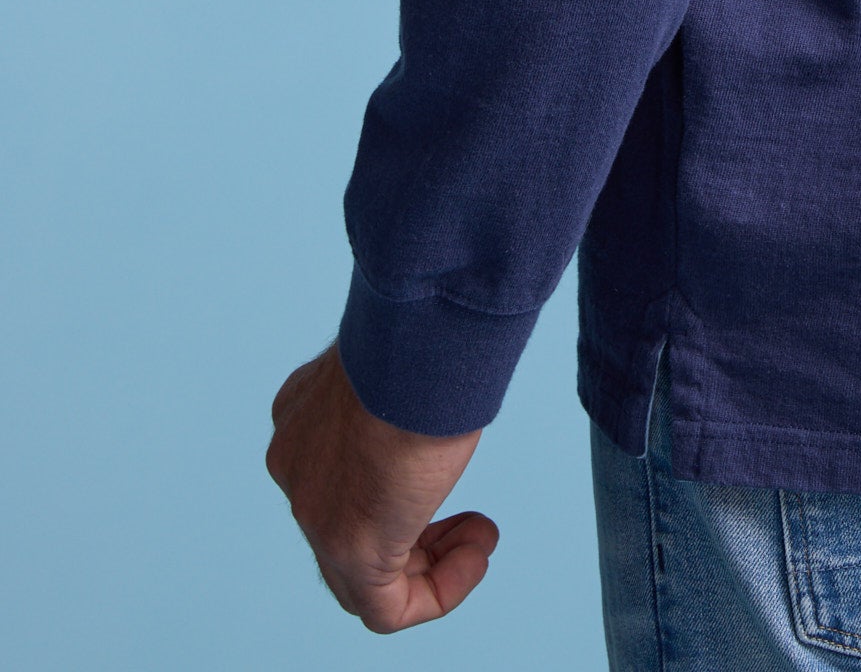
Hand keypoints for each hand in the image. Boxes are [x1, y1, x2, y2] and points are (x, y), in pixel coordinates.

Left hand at [266, 345, 496, 631]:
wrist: (413, 348)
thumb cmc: (420, 336)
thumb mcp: (403, 361)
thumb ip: (403, 386)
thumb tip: (441, 369)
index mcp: (303, 416)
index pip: (335, 474)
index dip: (396, 483)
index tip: (438, 462)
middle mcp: (296, 467)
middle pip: (349, 527)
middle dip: (416, 530)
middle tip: (467, 517)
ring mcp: (315, 512)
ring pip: (364, 576)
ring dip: (432, 563)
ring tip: (479, 537)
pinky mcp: (349, 549)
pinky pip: (385, 608)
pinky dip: (437, 593)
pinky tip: (476, 555)